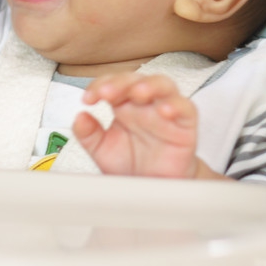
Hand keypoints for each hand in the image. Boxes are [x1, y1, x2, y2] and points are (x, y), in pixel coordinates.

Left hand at [73, 73, 219, 178]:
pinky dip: (176, 105)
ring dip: (150, 85)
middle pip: (135, 79)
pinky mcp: (185, 125)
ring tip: (138, 93)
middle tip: (107, 93)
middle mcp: (143, 104)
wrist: (154, 186)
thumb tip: (79, 118)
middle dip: (120, 83)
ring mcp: (165, 111)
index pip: (111, 84)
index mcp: (122, 105)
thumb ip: (88, 134)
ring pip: (163, 85)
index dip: (98, 85)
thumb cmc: (131, 164)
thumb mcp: (102, 150)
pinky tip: (164, 110)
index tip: (88, 99)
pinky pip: (186, 108)